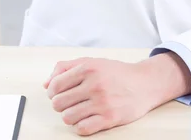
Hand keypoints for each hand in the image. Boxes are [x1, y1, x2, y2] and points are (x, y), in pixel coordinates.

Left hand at [44, 53, 190, 135]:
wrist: (144, 83)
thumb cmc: (117, 73)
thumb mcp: (93, 62)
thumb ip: (67, 67)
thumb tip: (46, 84)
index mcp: (89, 68)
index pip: (56, 85)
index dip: (53, 92)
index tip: (58, 93)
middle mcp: (95, 84)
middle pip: (58, 103)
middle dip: (61, 104)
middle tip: (71, 101)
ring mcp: (102, 102)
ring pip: (67, 117)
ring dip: (70, 116)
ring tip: (80, 110)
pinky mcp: (109, 118)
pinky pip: (81, 129)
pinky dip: (81, 126)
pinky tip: (88, 118)